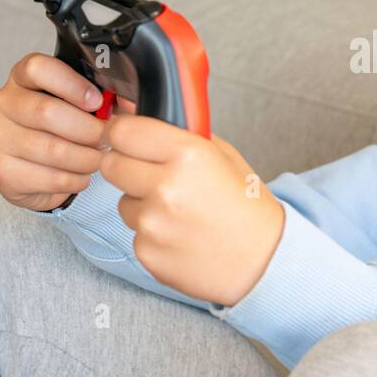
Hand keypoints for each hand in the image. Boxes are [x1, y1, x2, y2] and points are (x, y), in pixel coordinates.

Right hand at [0, 53, 105, 211]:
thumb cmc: (65, 128)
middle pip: (47, 112)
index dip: (72, 84)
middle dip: (88, 129)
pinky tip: (81, 175)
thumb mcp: (84, 104)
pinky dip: (75, 179)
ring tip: (98, 158)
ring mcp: (0, 139)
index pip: (37, 68)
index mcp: (23, 78)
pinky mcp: (6, 172)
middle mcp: (4, 104)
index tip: (97, 102)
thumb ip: (106, 98)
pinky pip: (50, 177)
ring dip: (86, 158)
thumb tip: (131, 105)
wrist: (40, 169)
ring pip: (52, 149)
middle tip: (106, 138)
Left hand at [98, 114, 285, 306]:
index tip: (123, 137)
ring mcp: (153, 224)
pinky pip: (136, 234)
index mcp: (187, 154)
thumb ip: (181, 135)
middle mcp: (165, 187)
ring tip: (179, 213)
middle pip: (111, 165)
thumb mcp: (224, 157)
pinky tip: (182, 236)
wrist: (265, 261)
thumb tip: (138, 115)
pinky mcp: (148, 253)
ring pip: (124, 202)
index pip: (122, 132)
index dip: (119, 133)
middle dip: (125, 166)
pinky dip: (153, 234)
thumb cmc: (247, 206)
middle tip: (150, 174)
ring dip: (142, 204)